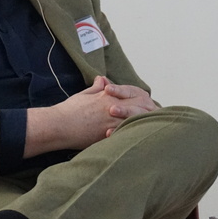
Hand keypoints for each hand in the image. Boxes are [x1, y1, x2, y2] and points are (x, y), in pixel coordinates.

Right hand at [23, 76, 155, 156]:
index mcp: (108, 96)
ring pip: (136, 121)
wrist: (58, 125)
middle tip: (158, 117)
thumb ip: (96, 88)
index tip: (149, 106)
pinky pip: (126, 134)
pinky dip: (134, 135)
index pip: (133, 95)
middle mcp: (112, 108)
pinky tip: (141, 138)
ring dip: (145, 124)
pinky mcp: (107, 135)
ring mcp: (111, 122)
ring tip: (154, 129)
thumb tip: (102, 80)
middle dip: (150, 111)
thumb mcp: (84, 95)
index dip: (144, 101)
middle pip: (140, 107)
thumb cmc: (69, 110)